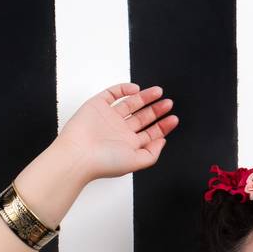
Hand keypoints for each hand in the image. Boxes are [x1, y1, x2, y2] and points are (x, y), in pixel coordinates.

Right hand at [57, 82, 179, 181]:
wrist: (79, 154)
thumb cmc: (104, 162)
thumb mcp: (136, 162)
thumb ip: (152, 154)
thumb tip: (162, 141)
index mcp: (128, 145)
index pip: (149, 134)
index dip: (163, 126)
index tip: (173, 119)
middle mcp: (119, 131)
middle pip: (143, 118)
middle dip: (157, 110)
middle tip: (168, 104)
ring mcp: (109, 117)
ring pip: (131, 104)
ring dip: (145, 97)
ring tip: (159, 92)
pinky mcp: (98, 105)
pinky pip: (113, 93)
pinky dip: (124, 89)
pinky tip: (136, 89)